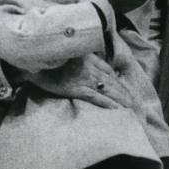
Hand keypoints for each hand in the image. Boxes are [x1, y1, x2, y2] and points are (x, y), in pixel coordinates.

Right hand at [19, 54, 135, 109]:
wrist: (29, 54)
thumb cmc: (45, 57)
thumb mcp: (66, 54)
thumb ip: (80, 60)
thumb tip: (91, 70)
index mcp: (89, 58)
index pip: (111, 73)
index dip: (122, 86)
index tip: (130, 96)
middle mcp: (91, 67)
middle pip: (115, 83)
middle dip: (128, 97)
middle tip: (139, 110)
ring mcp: (84, 77)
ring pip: (111, 91)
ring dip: (124, 103)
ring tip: (135, 114)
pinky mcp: (76, 87)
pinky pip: (98, 98)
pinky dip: (110, 106)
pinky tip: (119, 113)